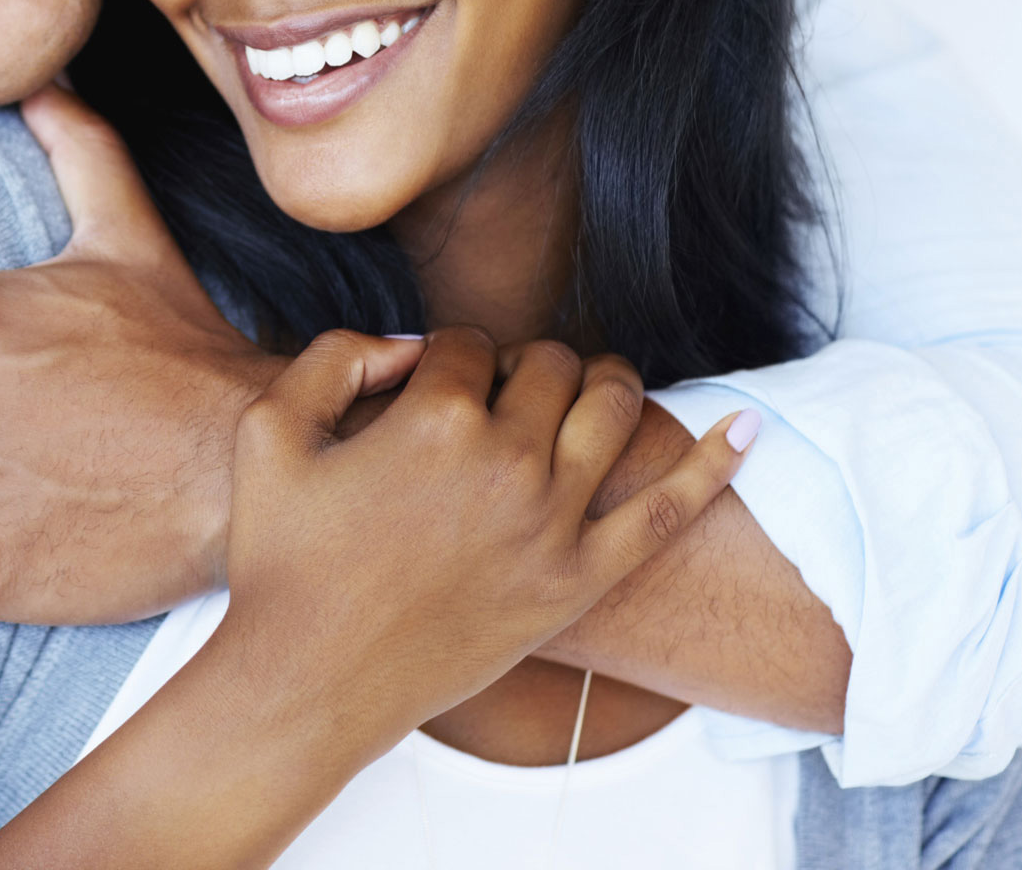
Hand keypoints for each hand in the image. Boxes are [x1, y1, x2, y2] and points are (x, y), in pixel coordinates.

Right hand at [206, 328, 758, 789]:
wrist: (311, 681)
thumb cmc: (284, 557)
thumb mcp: (271, 429)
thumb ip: (337, 354)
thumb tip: (413, 345)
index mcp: (433, 416)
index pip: (464, 340)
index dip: (439, 355)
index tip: (420, 388)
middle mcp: (507, 462)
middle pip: (546, 363)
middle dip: (521, 363)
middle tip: (492, 394)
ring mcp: (552, 525)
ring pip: (609, 410)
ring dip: (603, 381)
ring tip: (585, 386)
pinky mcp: (579, 582)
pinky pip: (668, 513)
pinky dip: (714, 465)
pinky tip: (750, 427)